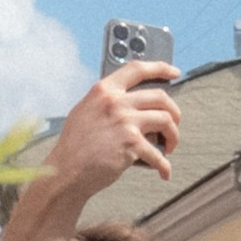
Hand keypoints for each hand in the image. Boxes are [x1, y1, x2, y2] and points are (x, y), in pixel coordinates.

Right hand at [43, 60, 180, 210]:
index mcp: (104, 90)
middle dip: (174, 112)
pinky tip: (164, 172)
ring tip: (169, 148)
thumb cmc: (75, 145)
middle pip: (160, 97)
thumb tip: (132, 103)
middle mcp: (115, 101)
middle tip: (173, 125)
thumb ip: (107, 102)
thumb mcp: (86, 110)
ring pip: (166, 121)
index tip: (174, 73)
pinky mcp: (131, 143)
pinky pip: (159, 154)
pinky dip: (165, 166)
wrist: (66, 169)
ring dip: (174, 137)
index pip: (137, 69)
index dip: (160, 68)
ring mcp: (124, 121)